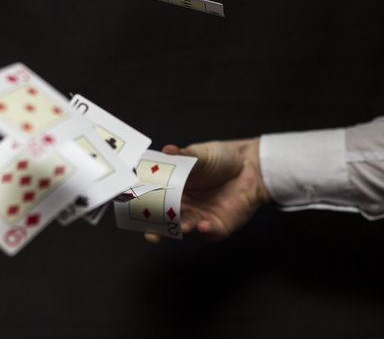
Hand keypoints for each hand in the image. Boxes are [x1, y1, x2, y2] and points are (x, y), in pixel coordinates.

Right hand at [145, 138, 270, 242]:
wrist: (251, 166)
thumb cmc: (222, 158)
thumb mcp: (200, 154)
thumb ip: (183, 157)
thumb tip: (167, 150)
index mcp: (174, 190)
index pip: (154, 201)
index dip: (143, 207)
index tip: (132, 210)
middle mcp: (184, 207)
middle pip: (165, 220)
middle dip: (156, 227)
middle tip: (151, 229)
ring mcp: (200, 218)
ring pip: (184, 228)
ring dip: (181, 228)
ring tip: (182, 225)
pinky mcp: (218, 227)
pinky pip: (209, 233)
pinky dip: (205, 231)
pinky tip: (203, 225)